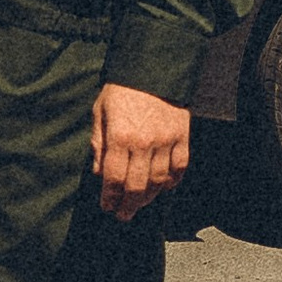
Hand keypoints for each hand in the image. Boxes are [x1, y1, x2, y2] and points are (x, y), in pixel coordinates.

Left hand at [90, 84, 190, 221]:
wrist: (153, 66)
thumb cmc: (122, 89)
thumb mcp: (100, 111)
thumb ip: (99, 143)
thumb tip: (98, 173)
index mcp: (120, 136)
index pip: (114, 178)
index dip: (109, 198)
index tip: (107, 207)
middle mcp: (144, 142)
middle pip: (137, 186)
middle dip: (128, 206)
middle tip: (123, 215)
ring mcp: (166, 141)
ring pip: (159, 181)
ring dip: (148, 197)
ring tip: (139, 203)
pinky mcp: (182, 136)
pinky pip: (180, 167)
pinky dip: (173, 181)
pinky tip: (164, 187)